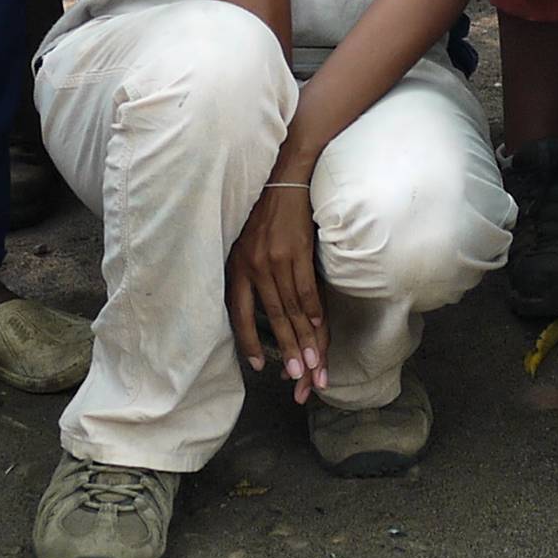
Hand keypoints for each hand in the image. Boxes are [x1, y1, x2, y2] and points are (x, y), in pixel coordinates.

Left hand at [224, 180, 327, 399]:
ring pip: (292, 308)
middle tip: (297, 378)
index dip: (249, 342)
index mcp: (237, 268)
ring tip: (312, 364)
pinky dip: (315, 310)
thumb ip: (249, 276)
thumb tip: (258, 308)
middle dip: (287, 350)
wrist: (284, 179)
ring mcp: (276, 259)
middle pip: (273, 317)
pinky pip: (306, 287)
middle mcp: (254, 266)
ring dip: (305, 338)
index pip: (240, 314)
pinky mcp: (297, 250)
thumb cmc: (265, 215)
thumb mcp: (246, 246)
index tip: (260, 367)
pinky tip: (320, 328)